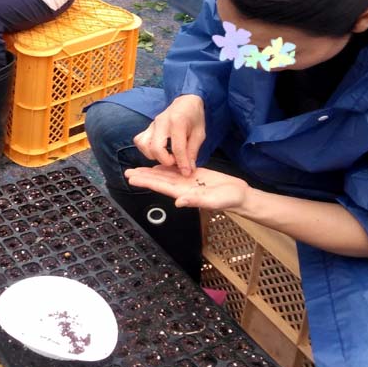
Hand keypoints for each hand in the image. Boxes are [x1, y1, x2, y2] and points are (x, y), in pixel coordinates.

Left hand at [125, 165, 249, 210]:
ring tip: (137, 168)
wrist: (240, 195)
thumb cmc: (228, 200)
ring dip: (151, 172)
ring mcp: (188, 181)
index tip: (131, 179)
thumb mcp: (213, 201)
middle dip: (143, 177)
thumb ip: (196, 201)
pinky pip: (177, 171)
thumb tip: (179, 202)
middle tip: (127, 172)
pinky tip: (158, 164)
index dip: (145, 182)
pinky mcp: (194, 174)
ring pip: (165, 175)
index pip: (160, 187)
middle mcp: (182, 187)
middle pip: (159, 181)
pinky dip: (166, 167)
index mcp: (184, 193)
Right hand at [133, 94, 205, 175]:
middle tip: (176, 162)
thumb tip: (188, 170)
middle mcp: (161, 122)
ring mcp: (152, 124)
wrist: (185, 101)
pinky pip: (140, 140)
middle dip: (166, 160)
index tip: (186, 173)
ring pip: (144, 145)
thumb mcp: (199, 134)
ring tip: (166, 156)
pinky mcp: (147, 127)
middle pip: (156, 148)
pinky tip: (158, 151)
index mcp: (177, 122)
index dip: (182, 163)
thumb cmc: (195, 117)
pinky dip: (146, 149)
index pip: (177, 147)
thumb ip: (192, 151)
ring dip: (154, 155)